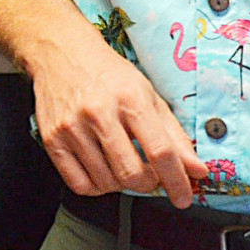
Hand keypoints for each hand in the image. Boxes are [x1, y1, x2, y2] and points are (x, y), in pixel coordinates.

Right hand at [29, 26, 207, 207]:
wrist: (62, 52)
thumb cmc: (108, 74)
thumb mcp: (148, 95)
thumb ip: (175, 135)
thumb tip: (197, 170)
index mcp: (129, 98)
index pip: (160, 151)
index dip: (177, 181)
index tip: (183, 197)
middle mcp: (98, 112)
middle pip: (132, 173)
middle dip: (148, 184)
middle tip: (149, 175)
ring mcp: (72, 126)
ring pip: (106, 183)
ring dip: (121, 184)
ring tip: (122, 163)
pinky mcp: (52, 138)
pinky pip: (79, 184)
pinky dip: (96, 187)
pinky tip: (102, 171)